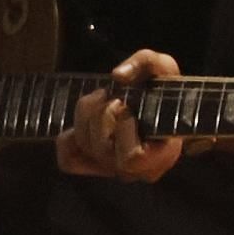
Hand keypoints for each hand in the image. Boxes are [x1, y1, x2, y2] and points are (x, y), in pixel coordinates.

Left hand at [56, 48, 184, 182]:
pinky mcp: (93, 166)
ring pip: (85, 148)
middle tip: (114, 97)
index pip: (132, 157)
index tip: (128, 104)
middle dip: (103, 112)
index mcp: (161, 156)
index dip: (124, 125)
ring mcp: (114, 170)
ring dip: (86, 115)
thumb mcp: (164, 68)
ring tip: (103, 100)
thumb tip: (117, 76)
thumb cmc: (164, 92)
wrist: (161, 107)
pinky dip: (69, 138)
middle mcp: (136, 171)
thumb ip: (146, 63)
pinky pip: (68, 161)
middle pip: (102, 149)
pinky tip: (85, 120)